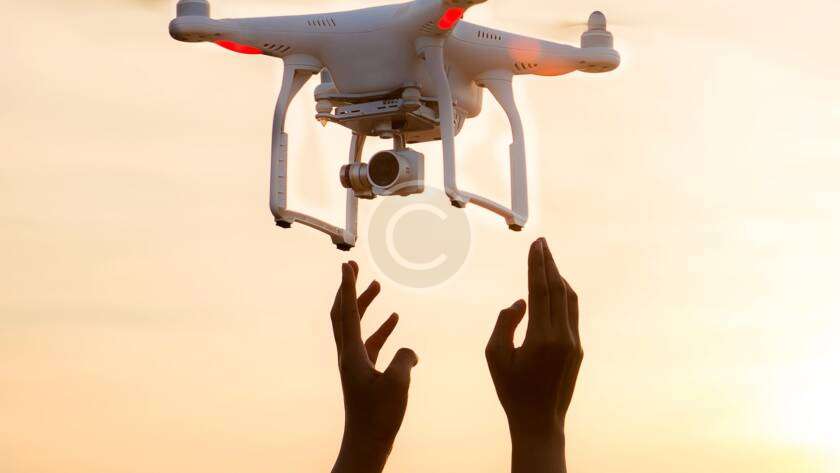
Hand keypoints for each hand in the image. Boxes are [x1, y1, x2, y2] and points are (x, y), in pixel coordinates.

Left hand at [330, 262, 418, 472]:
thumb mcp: (398, 382)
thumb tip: (409, 352)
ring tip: (378, 286)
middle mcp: (348, 355)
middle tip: (354, 267)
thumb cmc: (379, 416)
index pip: (347, 312)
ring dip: (365, 305)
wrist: (367, 443)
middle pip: (343, 313)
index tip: (347, 265)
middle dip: (348, 289)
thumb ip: (405, 358)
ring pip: (357, 326)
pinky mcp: (364, 373)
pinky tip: (395, 321)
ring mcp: (355, 363)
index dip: (348, 287)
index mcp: (351, 354)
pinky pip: (370, 342)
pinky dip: (380, 328)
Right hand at [485, 238, 582, 472]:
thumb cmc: (512, 390)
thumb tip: (521, 302)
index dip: (537, 265)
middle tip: (542, 243)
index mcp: (542, 337)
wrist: (540, 421)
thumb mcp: (495, 355)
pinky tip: (555, 290)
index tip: (536, 245)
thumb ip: (505, 323)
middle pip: (558, 290)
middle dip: (549, 264)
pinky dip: (564, 297)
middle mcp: (563, 337)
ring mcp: (574, 343)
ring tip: (548, 261)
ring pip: (570, 300)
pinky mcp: (578, 350)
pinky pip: (572, 315)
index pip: (541, 290)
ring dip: (559, 278)